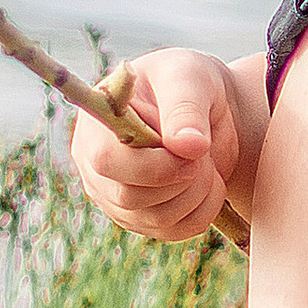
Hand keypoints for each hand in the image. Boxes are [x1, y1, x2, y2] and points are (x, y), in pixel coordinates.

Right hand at [71, 48, 243, 240]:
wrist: (211, 107)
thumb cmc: (189, 82)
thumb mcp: (188, 77)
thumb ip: (185, 108)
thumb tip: (187, 147)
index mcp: (96, 126)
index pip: (107, 161)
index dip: (152, 166)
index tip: (192, 151)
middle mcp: (97, 166)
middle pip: (130, 198)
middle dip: (181, 177)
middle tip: (203, 149)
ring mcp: (117, 197)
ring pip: (156, 219)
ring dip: (197, 192)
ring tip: (206, 158)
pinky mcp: (143, 218)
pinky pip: (175, 230)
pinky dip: (204, 209)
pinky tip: (210, 180)